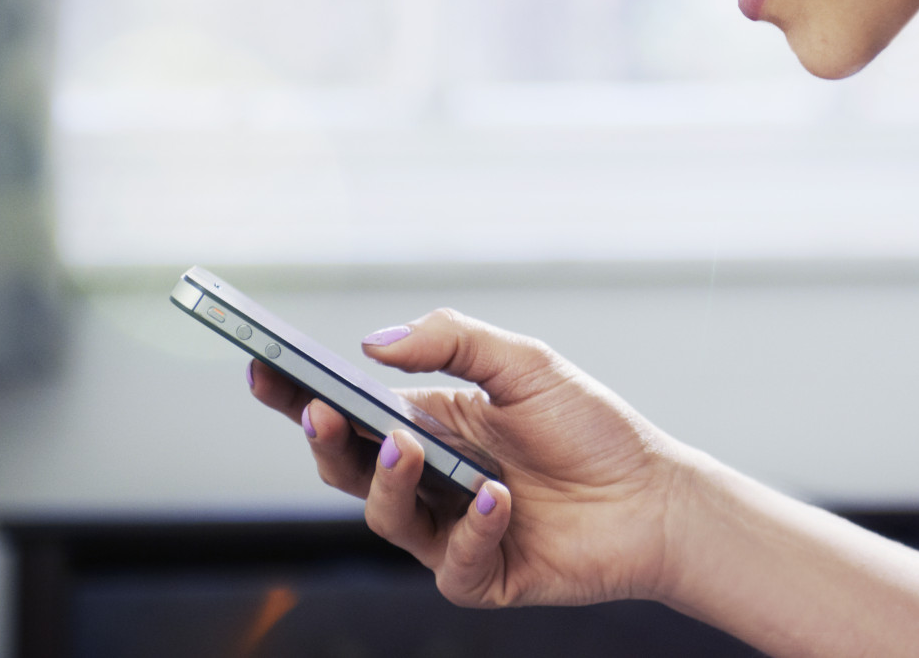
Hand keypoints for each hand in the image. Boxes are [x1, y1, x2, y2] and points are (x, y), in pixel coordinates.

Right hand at [248, 308, 693, 608]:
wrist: (656, 497)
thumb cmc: (591, 429)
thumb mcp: (525, 363)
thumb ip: (452, 342)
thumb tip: (373, 343)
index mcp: (431, 425)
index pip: (350, 412)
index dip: (298, 395)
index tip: (262, 367)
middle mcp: (432, 480)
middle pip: (348, 470)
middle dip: (324, 442)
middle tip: (321, 413)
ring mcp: (452, 532)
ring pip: (386, 519)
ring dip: (392, 483)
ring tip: (413, 448)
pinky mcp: (483, 576)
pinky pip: (453, 565)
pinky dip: (471, 532)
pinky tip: (498, 501)